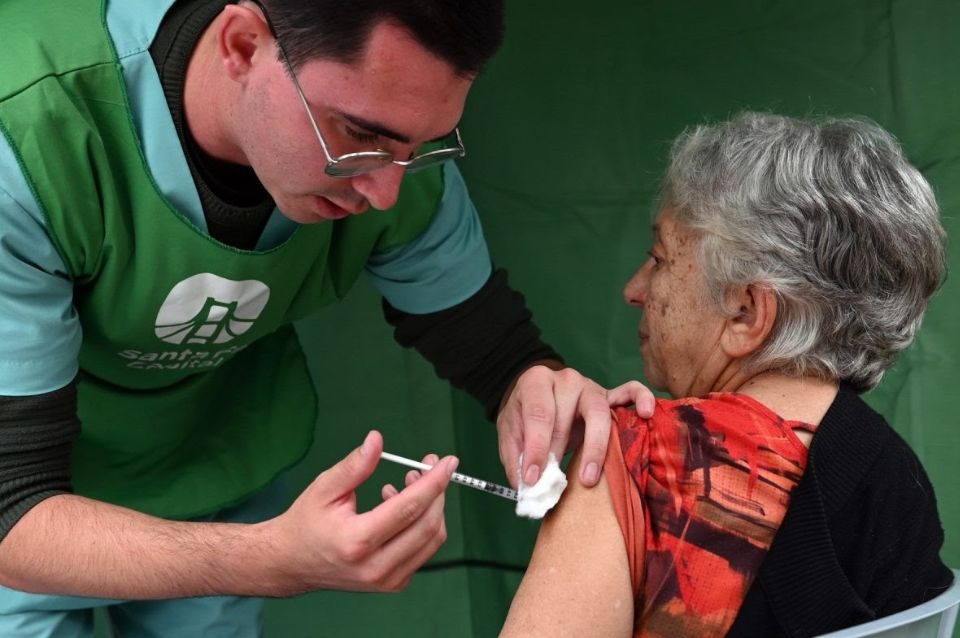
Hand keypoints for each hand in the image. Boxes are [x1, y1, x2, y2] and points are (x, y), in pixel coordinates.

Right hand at [267, 431, 456, 594]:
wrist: (291, 563)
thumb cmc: (306, 522)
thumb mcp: (324, 488)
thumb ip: (355, 465)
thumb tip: (377, 440)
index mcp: (357, 541)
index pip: (408, 509)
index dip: (433, 482)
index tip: (447, 461)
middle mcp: (375, 566)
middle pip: (427, 525)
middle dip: (437, 491)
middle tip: (428, 466)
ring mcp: (387, 580)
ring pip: (431, 540)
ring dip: (431, 507)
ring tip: (409, 482)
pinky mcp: (393, 583)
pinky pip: (423, 550)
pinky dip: (422, 524)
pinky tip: (400, 507)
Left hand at [496, 365, 654, 488]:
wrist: (537, 396)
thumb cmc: (525, 416)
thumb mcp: (510, 433)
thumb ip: (516, 458)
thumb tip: (528, 488)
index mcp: (536, 382)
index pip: (538, 414)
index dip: (536, 448)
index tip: (532, 478)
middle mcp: (566, 380)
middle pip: (567, 413)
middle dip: (559, 450)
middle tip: (555, 483)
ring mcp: (591, 386)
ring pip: (599, 411)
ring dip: (594, 446)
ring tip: (589, 477)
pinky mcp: (610, 395)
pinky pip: (631, 392)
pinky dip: (642, 399)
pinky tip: (646, 415)